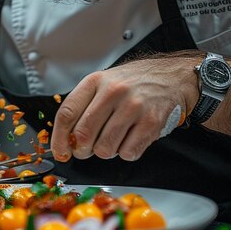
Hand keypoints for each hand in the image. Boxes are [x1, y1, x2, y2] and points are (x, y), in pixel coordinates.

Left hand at [50, 54, 199, 162]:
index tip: (60, 151)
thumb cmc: (133, 84)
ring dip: (106, 151)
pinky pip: (128, 153)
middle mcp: (113, 92)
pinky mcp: (151, 121)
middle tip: (87, 150)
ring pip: (104, 148)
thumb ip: (83, 107)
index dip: (59, 138)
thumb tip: (66, 140)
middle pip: (83, 135)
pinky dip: (127, 152)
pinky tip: (131, 137)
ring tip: (115, 138)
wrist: (171, 77)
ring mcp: (133, 106)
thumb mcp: (103, 84)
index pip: (67, 114)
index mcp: (95, 81)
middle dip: (82, 150)